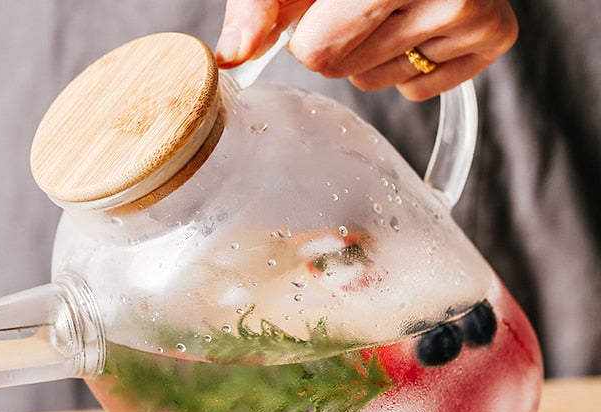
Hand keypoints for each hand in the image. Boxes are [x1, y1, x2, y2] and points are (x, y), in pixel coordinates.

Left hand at [215, 0, 517, 99]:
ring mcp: (474, 14)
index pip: (318, 51)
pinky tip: (416, 24)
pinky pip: (420, 90)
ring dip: (370, 54)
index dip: (306, 33)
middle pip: (344, 71)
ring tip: (389, 6)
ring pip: (379, 83)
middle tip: (356, 3)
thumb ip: (259, 5)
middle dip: (336, 43)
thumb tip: (231, 58)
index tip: (319, 7)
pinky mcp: (494, 36)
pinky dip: (408, 67)